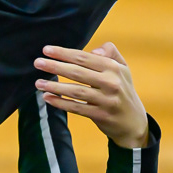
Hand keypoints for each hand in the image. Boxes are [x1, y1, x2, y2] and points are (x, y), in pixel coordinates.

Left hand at [34, 42, 148, 148]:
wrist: (134, 123)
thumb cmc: (123, 90)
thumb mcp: (123, 68)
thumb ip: (110, 52)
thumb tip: (93, 50)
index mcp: (113, 68)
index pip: (84, 58)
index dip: (64, 53)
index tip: (46, 50)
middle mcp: (111, 83)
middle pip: (77, 72)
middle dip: (55, 66)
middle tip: (37, 63)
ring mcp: (106, 101)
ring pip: (76, 91)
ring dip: (55, 86)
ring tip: (38, 82)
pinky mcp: (101, 116)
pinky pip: (77, 108)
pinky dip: (61, 103)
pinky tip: (48, 98)